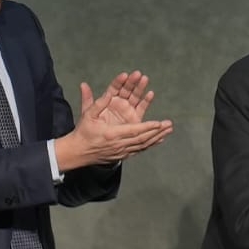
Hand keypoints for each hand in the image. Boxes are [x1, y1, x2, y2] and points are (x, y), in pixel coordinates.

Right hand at [54, 73, 173, 171]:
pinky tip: (159, 139)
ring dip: (157, 137)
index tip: (158, 123)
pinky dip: (151, 144)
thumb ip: (97, 103)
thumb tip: (106, 92)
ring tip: (168, 130)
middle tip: (169, 125)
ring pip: (143, 145)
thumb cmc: (83, 132)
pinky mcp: (123, 155)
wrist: (78, 152)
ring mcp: (122, 151)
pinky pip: (140, 149)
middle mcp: (119, 145)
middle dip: (157, 131)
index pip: (133, 131)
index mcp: (111, 134)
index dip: (147, 127)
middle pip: (142, 139)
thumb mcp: (87, 115)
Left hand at [84, 71, 156, 124]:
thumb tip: (83, 85)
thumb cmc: (91, 128)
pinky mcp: (136, 117)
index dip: (119, 81)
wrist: (98, 143)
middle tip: (138, 74)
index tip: (124, 75)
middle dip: (133, 81)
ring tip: (145, 79)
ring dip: (141, 87)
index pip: (115, 87)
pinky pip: (142, 108)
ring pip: (136, 96)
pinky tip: (150, 93)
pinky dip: (146, 101)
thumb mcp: (88, 112)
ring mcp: (128, 109)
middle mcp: (120, 103)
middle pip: (127, 89)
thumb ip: (87, 99)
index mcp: (109, 100)